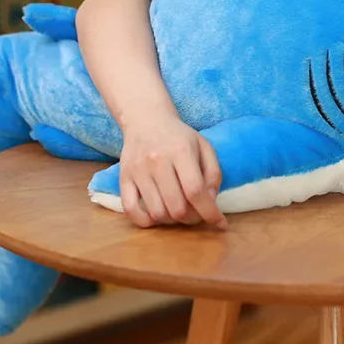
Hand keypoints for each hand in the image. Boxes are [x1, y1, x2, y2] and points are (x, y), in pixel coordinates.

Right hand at [119, 115, 226, 229]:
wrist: (146, 120)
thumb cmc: (179, 137)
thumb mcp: (204, 147)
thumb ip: (213, 173)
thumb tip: (211, 201)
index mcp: (181, 151)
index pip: (195, 191)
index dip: (209, 212)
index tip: (220, 223)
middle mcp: (157, 161)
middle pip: (177, 207)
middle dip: (192, 219)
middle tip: (196, 214)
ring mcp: (138, 170)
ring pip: (157, 213)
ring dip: (172, 221)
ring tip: (178, 212)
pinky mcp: (123, 178)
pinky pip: (131, 210)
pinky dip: (146, 221)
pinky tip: (157, 216)